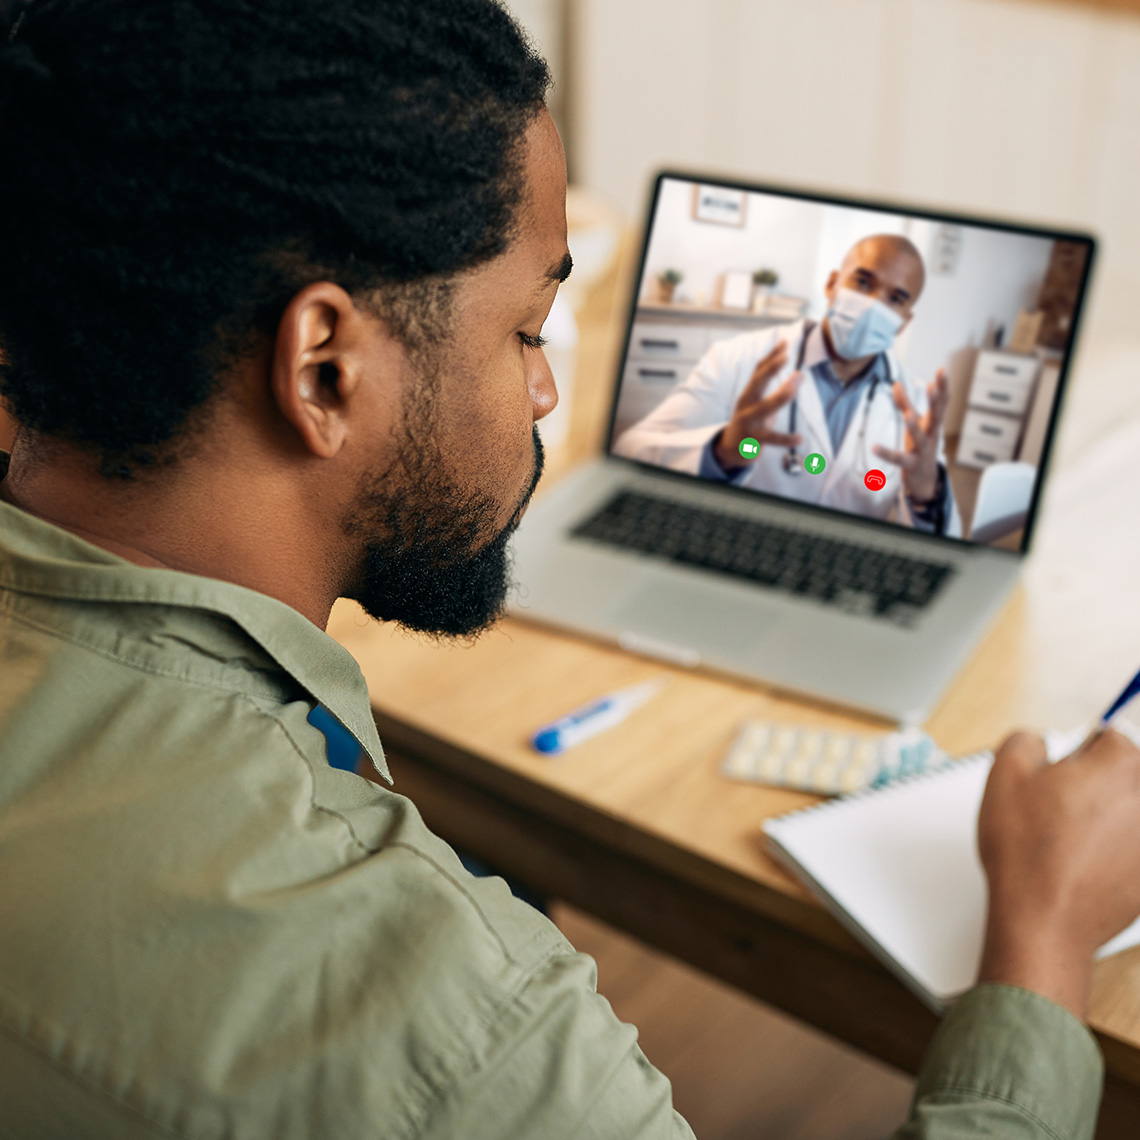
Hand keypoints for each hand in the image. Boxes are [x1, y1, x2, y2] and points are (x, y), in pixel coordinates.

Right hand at [711, 340, 803, 470]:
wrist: (730, 448)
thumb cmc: (749, 419)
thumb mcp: (754, 398)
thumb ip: (767, 380)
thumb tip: (786, 357)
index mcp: (748, 394)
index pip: (758, 371)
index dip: (770, 356)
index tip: (784, 342)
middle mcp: (746, 405)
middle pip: (757, 384)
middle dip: (771, 370)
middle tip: (786, 357)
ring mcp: (749, 422)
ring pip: (764, 408)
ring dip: (781, 397)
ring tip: (795, 388)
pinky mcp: (754, 440)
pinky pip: (772, 439)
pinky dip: (786, 439)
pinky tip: (800, 438)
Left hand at [872, 369, 948, 502]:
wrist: (925, 479)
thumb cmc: (920, 444)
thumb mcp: (914, 422)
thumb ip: (904, 403)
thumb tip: (895, 383)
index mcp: (933, 423)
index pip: (941, 403)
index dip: (942, 387)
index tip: (942, 370)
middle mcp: (932, 435)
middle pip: (936, 417)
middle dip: (935, 402)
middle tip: (932, 387)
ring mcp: (923, 450)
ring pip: (920, 438)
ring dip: (914, 427)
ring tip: (908, 416)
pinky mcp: (911, 464)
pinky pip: (898, 459)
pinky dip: (886, 453)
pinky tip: (874, 447)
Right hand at [977, 729, 1139, 1019]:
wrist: (1045, 920)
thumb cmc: (1029, 852)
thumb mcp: (1004, 773)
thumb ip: (1026, 739)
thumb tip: (1039, 744)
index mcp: (1123, 766)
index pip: (1107, 737)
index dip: (1074, 755)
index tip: (1057, 777)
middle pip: (1124, 776)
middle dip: (1093, 787)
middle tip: (1056, 810)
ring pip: (1126, 815)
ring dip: (1103, 822)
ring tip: (1065, 843)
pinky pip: (1129, 850)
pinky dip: (1111, 854)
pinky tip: (1079, 867)